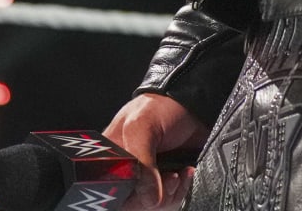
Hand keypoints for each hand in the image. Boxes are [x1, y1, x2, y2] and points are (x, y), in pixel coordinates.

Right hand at [103, 92, 205, 209]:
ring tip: (177, 173)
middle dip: (151, 197)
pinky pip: (170, 200)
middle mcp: (126, 172)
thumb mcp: (141, 125)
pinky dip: (180, 190)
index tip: (142, 187)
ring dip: (169, 193)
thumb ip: (141, 162)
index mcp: (109, 158)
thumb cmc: (161, 106)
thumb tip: (149, 198)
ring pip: (152, 204)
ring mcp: (147, 179)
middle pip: (131, 203)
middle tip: (167, 177)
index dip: (125, 195)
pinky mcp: (167, 182)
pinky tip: (184, 173)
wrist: (193, 102)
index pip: (108, 190)